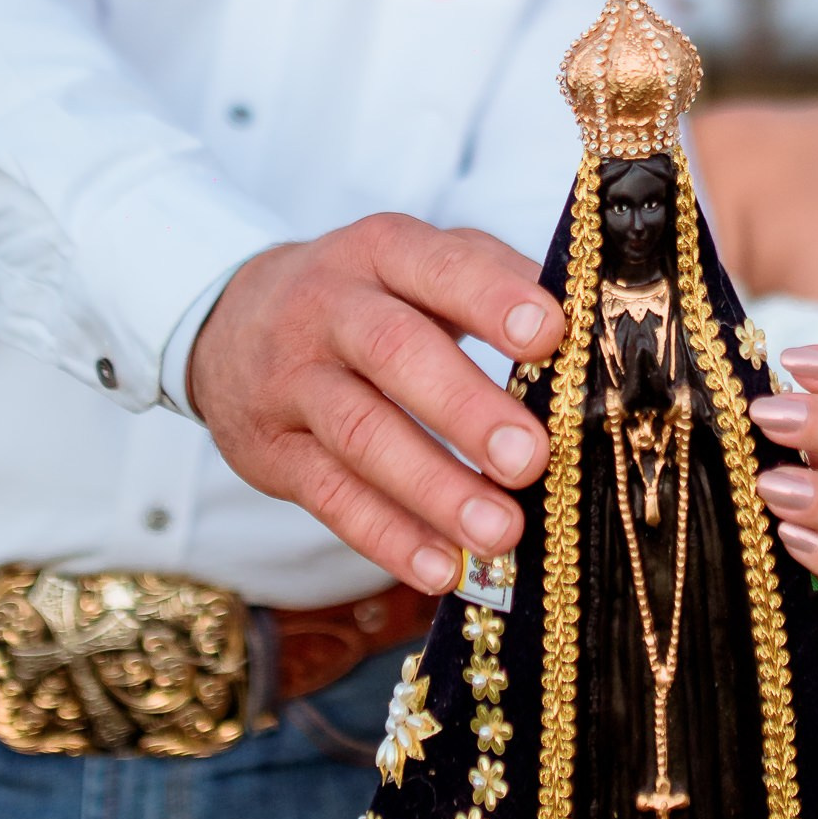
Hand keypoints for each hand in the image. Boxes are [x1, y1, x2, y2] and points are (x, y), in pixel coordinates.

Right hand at [189, 217, 564, 594]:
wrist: (229, 323)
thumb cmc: (365, 299)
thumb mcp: (415, 268)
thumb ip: (491, 283)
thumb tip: (587, 329)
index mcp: (382, 251)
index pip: (437, 266)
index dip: (492, 298)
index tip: (550, 335)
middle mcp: (329, 307)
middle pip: (394, 351)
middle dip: (465, 408)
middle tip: (530, 458)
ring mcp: (293, 380)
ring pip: (362, 432)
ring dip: (435, 488)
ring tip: (501, 532)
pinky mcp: (272, 450)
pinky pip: (330, 496)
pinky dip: (388, 536)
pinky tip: (443, 567)